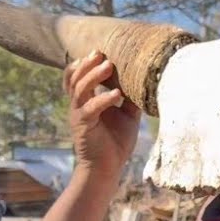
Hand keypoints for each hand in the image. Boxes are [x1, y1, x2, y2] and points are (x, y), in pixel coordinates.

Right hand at [64, 51, 141, 177]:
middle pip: (75, 77)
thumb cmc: (116, 142)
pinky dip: (103, 99)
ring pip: (79, 89)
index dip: (84, 63)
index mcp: (87, 101)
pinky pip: (90, 108)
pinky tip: (116, 94)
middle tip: (100, 52)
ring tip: (107, 65)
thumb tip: (144, 80)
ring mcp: (79, 114)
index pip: (77, 76)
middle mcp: (79, 105)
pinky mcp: (83, 126)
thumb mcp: (127, 115)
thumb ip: (130, 97)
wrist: (106, 169)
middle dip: (86, 63)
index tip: (99, 51)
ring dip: (93, 75)